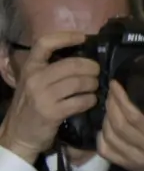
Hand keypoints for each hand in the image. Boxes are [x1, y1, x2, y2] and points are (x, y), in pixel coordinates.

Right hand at [0, 32, 97, 162]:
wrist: (18, 134)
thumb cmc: (31, 105)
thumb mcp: (33, 82)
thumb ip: (51, 69)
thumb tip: (82, 58)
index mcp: (30, 67)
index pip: (45, 43)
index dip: (66, 37)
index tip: (84, 37)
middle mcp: (34, 78)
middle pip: (72, 64)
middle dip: (91, 68)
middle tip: (97, 72)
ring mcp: (42, 95)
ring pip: (79, 82)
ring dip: (93, 84)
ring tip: (95, 87)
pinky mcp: (52, 112)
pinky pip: (80, 101)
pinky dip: (90, 100)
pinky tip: (91, 101)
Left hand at [100, 81, 143, 170]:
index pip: (135, 116)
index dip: (122, 98)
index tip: (118, 84)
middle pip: (119, 122)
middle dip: (112, 103)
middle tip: (113, 90)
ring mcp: (133, 159)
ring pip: (109, 133)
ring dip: (106, 116)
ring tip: (111, 105)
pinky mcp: (125, 165)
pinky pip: (105, 148)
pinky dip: (101, 135)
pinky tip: (106, 126)